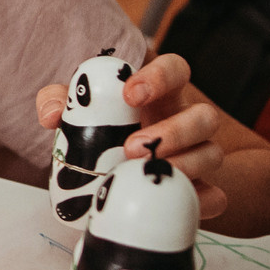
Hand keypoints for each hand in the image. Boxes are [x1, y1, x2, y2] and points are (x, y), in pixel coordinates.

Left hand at [36, 52, 226, 218]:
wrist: (113, 170)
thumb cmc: (101, 129)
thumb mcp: (78, 110)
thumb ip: (59, 100)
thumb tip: (52, 115)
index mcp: (162, 94)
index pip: (177, 69)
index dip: (160, 77)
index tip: (130, 94)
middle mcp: (186, 120)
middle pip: (204, 116)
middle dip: (172, 131)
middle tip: (131, 148)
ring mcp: (198, 154)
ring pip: (212, 153)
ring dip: (183, 164)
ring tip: (143, 174)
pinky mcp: (200, 190)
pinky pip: (217, 197)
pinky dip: (202, 200)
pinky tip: (176, 200)